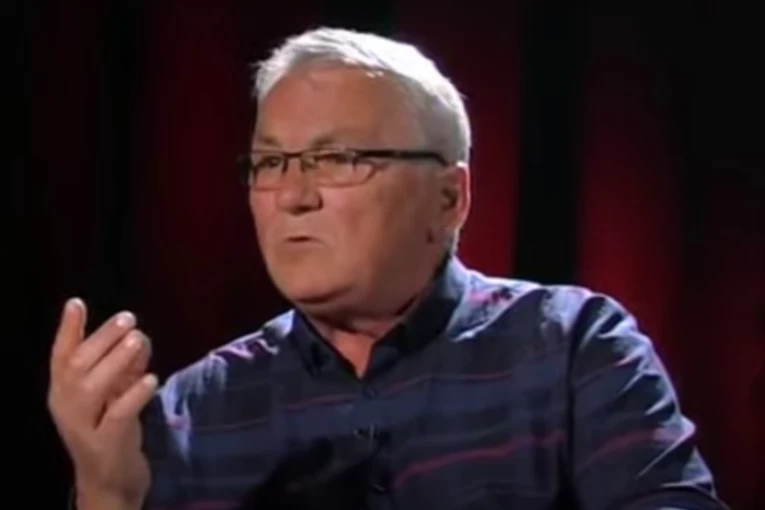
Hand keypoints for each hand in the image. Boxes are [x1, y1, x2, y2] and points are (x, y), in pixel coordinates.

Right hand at [47, 298, 156, 508]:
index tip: (76, 303)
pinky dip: (134, 395)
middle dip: (102, 338)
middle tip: (128, 318)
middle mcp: (67, 407)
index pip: (60, 357)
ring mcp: (84, 427)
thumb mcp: (113, 395)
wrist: (111, 482)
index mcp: (64, 392)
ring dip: (116, 360)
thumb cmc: (112, 430)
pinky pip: (118, 415)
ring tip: (139, 339)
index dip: (67, 329)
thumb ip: (123, 367)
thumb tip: (138, 335)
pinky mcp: (106, 444)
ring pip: (91, 388)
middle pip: (76, 366)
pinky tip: (151, 378)